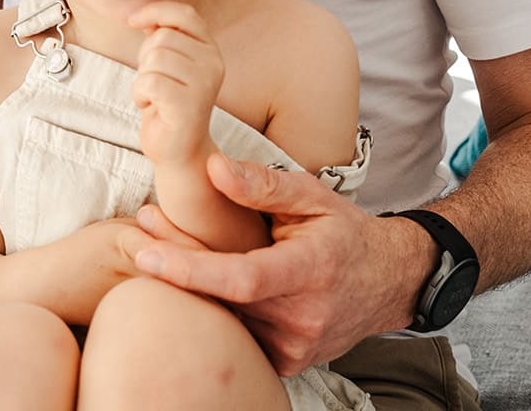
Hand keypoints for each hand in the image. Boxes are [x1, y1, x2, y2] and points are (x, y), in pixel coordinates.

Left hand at [128, 3, 224, 165]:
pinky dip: (140, 94)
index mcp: (210, 50)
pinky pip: (149, 82)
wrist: (178, 150)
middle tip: (153, 81)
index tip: (133, 21)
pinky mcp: (189, 106)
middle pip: (162, 37)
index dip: (155, 11)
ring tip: (153, 96)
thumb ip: (162, 37)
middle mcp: (213, 64)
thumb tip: (142, 14)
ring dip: (142, 78)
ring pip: (155, 59)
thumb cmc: (167, 104)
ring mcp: (204, 85)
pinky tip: (150, 107)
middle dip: (145, 57)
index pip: (184, 14)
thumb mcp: (167, 64)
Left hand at [132, 153, 427, 376]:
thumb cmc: (344, 232)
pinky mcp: (287, 362)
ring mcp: (295, 347)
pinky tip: (197, 280)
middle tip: (141, 230)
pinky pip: (237, 335)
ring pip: (224, 319)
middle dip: (175, 265)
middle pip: (221, 299)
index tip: (146, 252)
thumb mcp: (312, 195)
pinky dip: (213, 308)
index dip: (190, 269)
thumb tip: (213, 168)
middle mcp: (303, 318)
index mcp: (311, 270)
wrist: (389, 281)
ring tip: (161, 247)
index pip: (241, 279)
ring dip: (189, 287)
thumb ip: (263, 184)